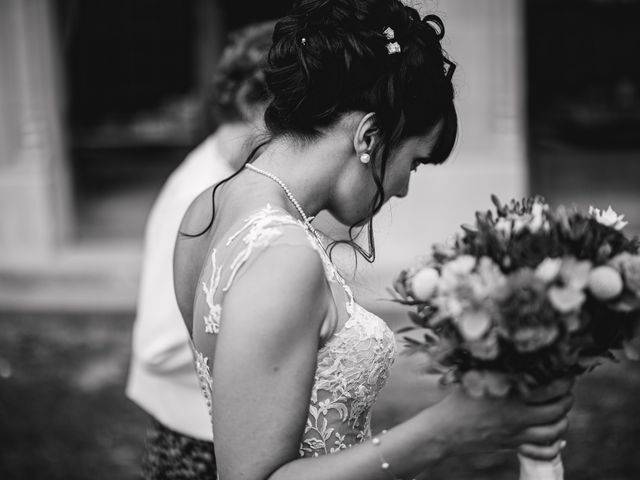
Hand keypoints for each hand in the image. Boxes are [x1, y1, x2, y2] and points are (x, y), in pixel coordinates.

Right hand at [433, 380, 572, 456]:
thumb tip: (516, 354)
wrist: (445, 429)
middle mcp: (517, 416)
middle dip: (567, 400)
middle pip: (557, 410)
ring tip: (561, 411)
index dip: (564, 382)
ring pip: (553, 432)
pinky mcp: (512, 446)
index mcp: (510, 396)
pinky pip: (542, 451)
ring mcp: (516, 434)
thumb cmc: (458, 399)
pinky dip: (554, 447)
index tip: (567, 375)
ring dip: (563, 421)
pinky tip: (554, 438)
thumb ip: (498, 369)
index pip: (549, 389)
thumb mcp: (476, 378)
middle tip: (567, 392)